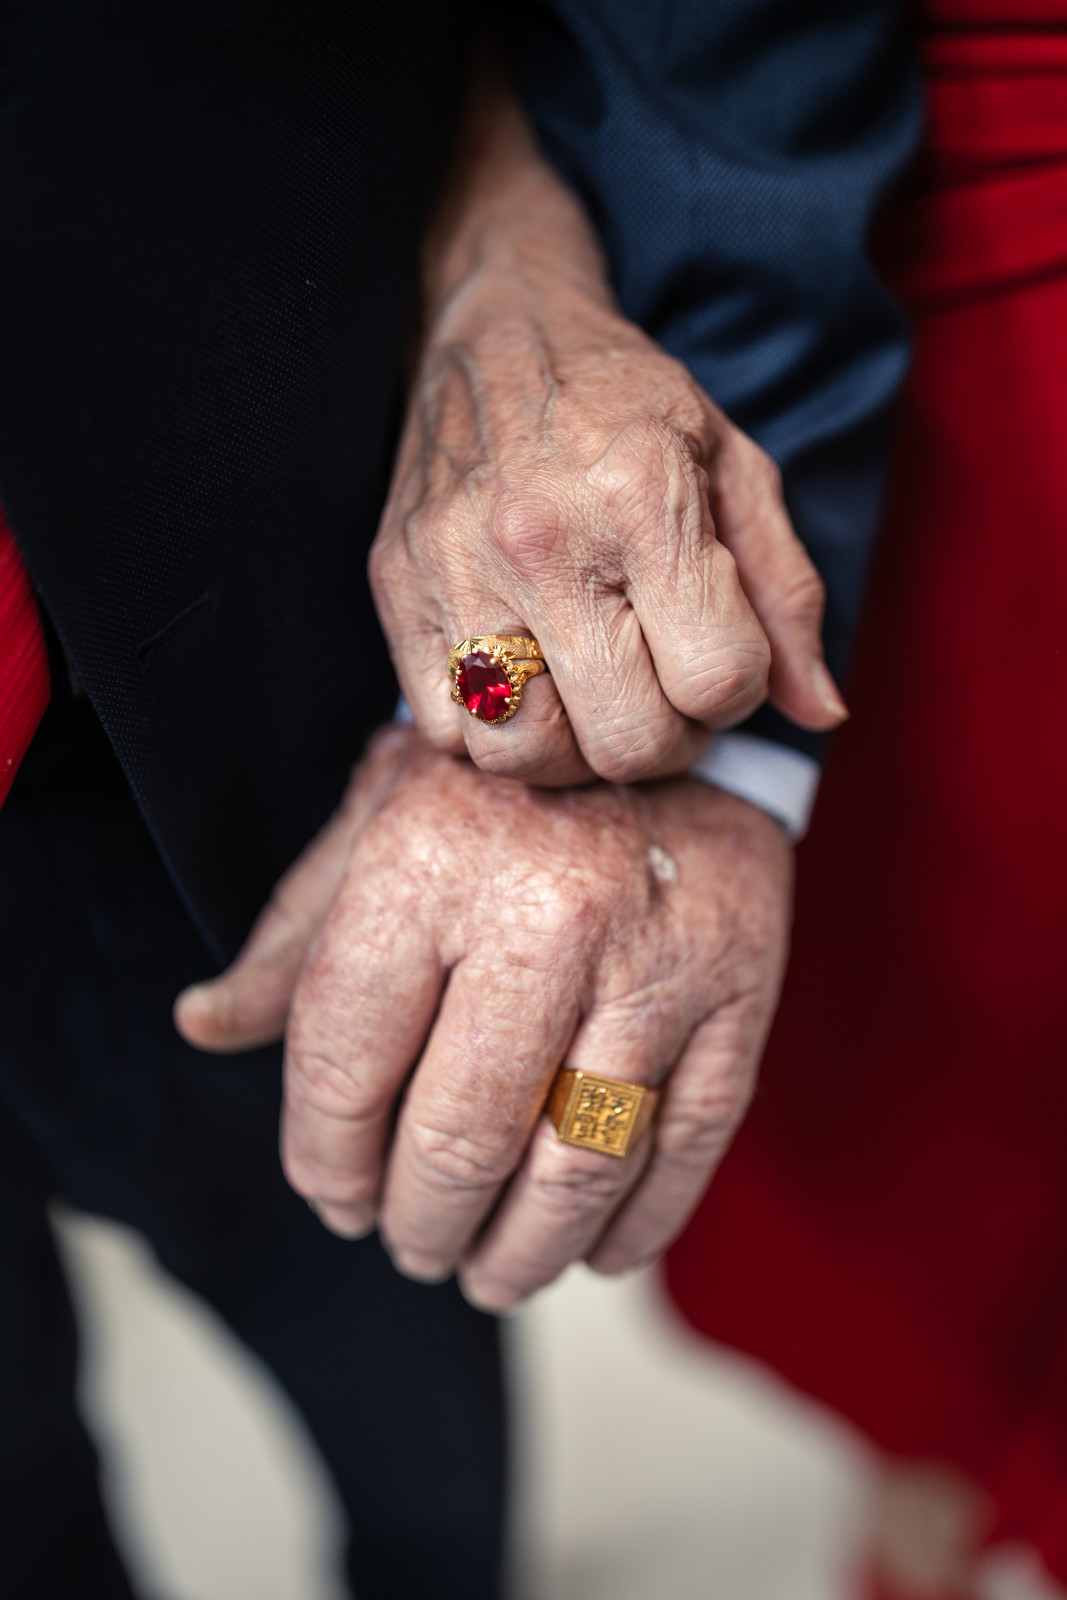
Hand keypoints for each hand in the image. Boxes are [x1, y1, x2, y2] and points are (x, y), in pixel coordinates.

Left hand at [175, 727, 791, 1308]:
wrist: (668, 717)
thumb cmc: (499, 790)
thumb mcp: (374, 823)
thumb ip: (292, 939)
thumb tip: (202, 1026)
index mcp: (428, 866)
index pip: (345, 1065)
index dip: (324, 1160)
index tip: (334, 1195)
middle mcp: (545, 914)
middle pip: (461, 1139)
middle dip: (420, 1224)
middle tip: (412, 1247)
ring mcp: (655, 961)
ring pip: (577, 1170)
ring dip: (521, 1254)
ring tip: (489, 1273)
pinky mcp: (741, 993)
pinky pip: (683, 1149)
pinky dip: (633, 1226)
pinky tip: (593, 1249)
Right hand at [369, 62, 846, 789]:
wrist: (495, 329)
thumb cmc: (626, 405)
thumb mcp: (733, 467)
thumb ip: (785, 593)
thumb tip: (821, 712)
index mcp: (643, 499)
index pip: (715, 680)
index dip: (734, 692)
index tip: (716, 655)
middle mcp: (541, 542)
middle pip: (626, 741)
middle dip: (667, 738)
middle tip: (662, 691)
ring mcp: (456, 573)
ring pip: (527, 757)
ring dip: (577, 750)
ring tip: (592, 694)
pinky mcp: (398, 593)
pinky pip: (449, 734)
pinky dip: (496, 731)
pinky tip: (525, 678)